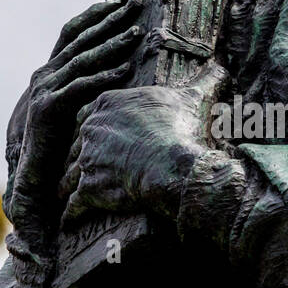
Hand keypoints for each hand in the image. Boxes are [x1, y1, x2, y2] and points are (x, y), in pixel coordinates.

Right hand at [6, 0, 144, 251]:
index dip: (96, 14)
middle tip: (137, 3)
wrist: (30, 177)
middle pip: (81, 38)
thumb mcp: (70, 109)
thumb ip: (84, 88)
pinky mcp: (49, 109)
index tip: (122, 0)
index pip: (73, 32)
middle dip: (110, 18)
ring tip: (138, 32)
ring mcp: (44, 90)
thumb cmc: (56, 145)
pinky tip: (125, 70)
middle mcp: (44, 75)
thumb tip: (115, 70)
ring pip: (83, 59)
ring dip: (112, 44)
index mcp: (50, 71)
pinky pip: (81, 88)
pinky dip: (103, 77)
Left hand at [59, 62, 230, 226]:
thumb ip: (203, 81)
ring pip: (71, 173)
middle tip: (80, 166)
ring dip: (68, 184)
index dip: (93, 128)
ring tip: (67, 193)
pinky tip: (69, 219)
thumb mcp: (193, 99)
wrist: (171, 163)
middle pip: (77, 144)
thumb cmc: (181, 130)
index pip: (89, 114)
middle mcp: (91, 129)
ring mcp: (87, 159)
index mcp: (107, 104)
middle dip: (78, 156)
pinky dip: (71, 213)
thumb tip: (221, 68)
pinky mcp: (88, 189)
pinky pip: (74, 204)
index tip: (95, 137)